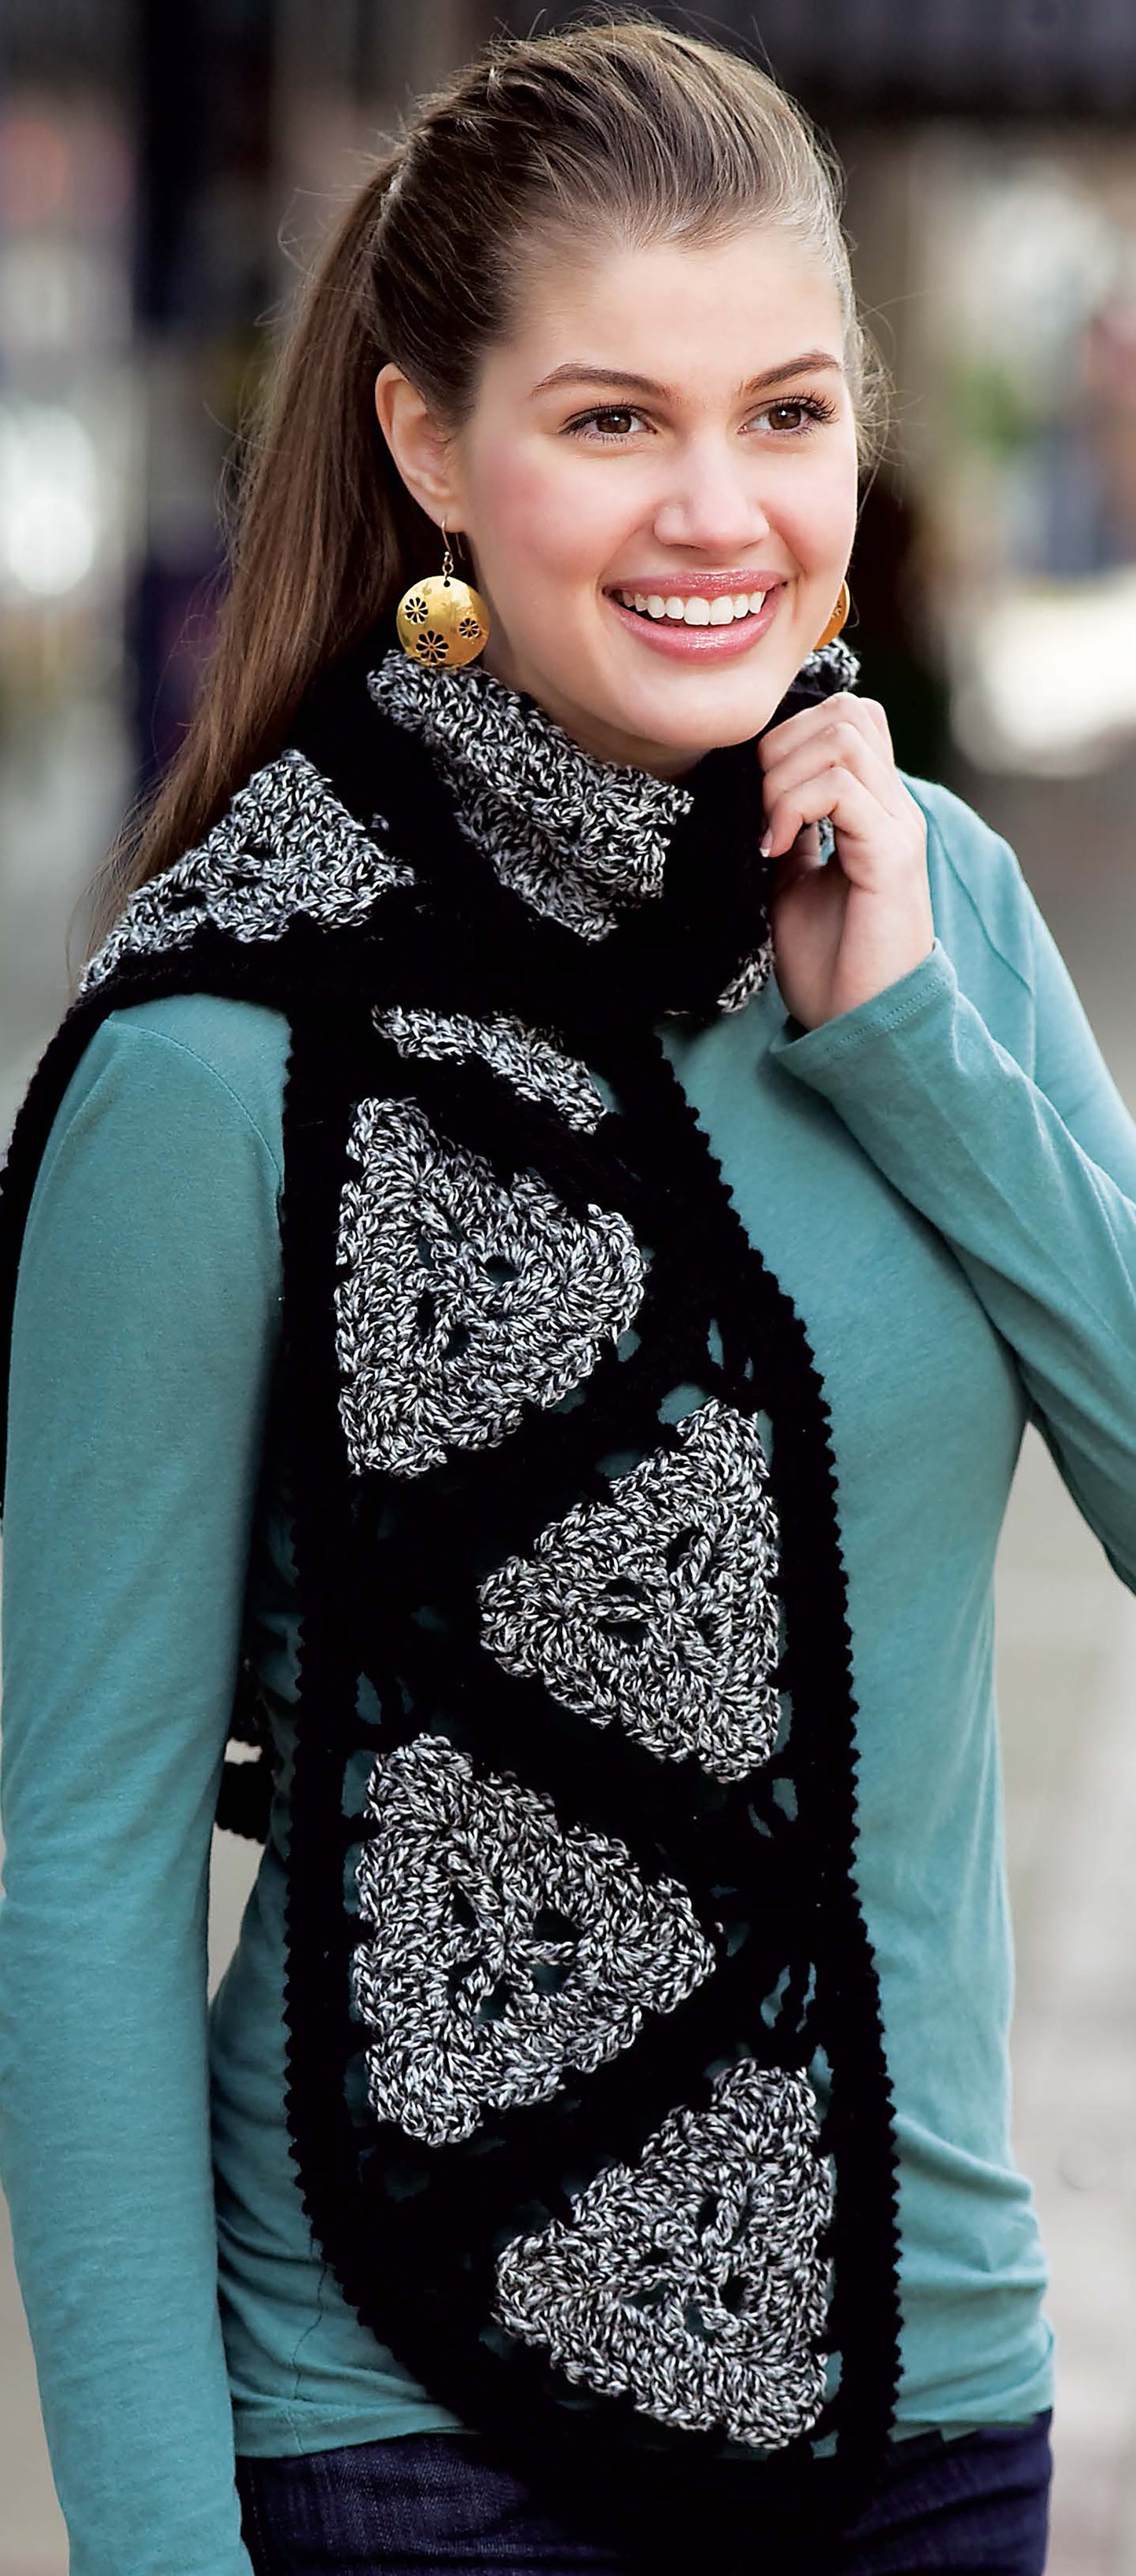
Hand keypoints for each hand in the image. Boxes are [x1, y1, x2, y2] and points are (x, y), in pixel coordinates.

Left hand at [757, 693, 933, 1030]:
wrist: (858, 1023)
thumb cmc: (828, 964)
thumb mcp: (791, 882)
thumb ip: (786, 828)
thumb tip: (753, 789)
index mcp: (874, 808)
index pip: (847, 717)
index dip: (790, 734)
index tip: (756, 798)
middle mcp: (894, 807)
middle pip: (847, 712)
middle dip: (782, 746)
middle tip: (758, 810)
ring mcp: (898, 827)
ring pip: (842, 738)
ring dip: (784, 778)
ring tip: (767, 834)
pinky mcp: (892, 855)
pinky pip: (841, 788)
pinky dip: (793, 807)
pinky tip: (774, 851)